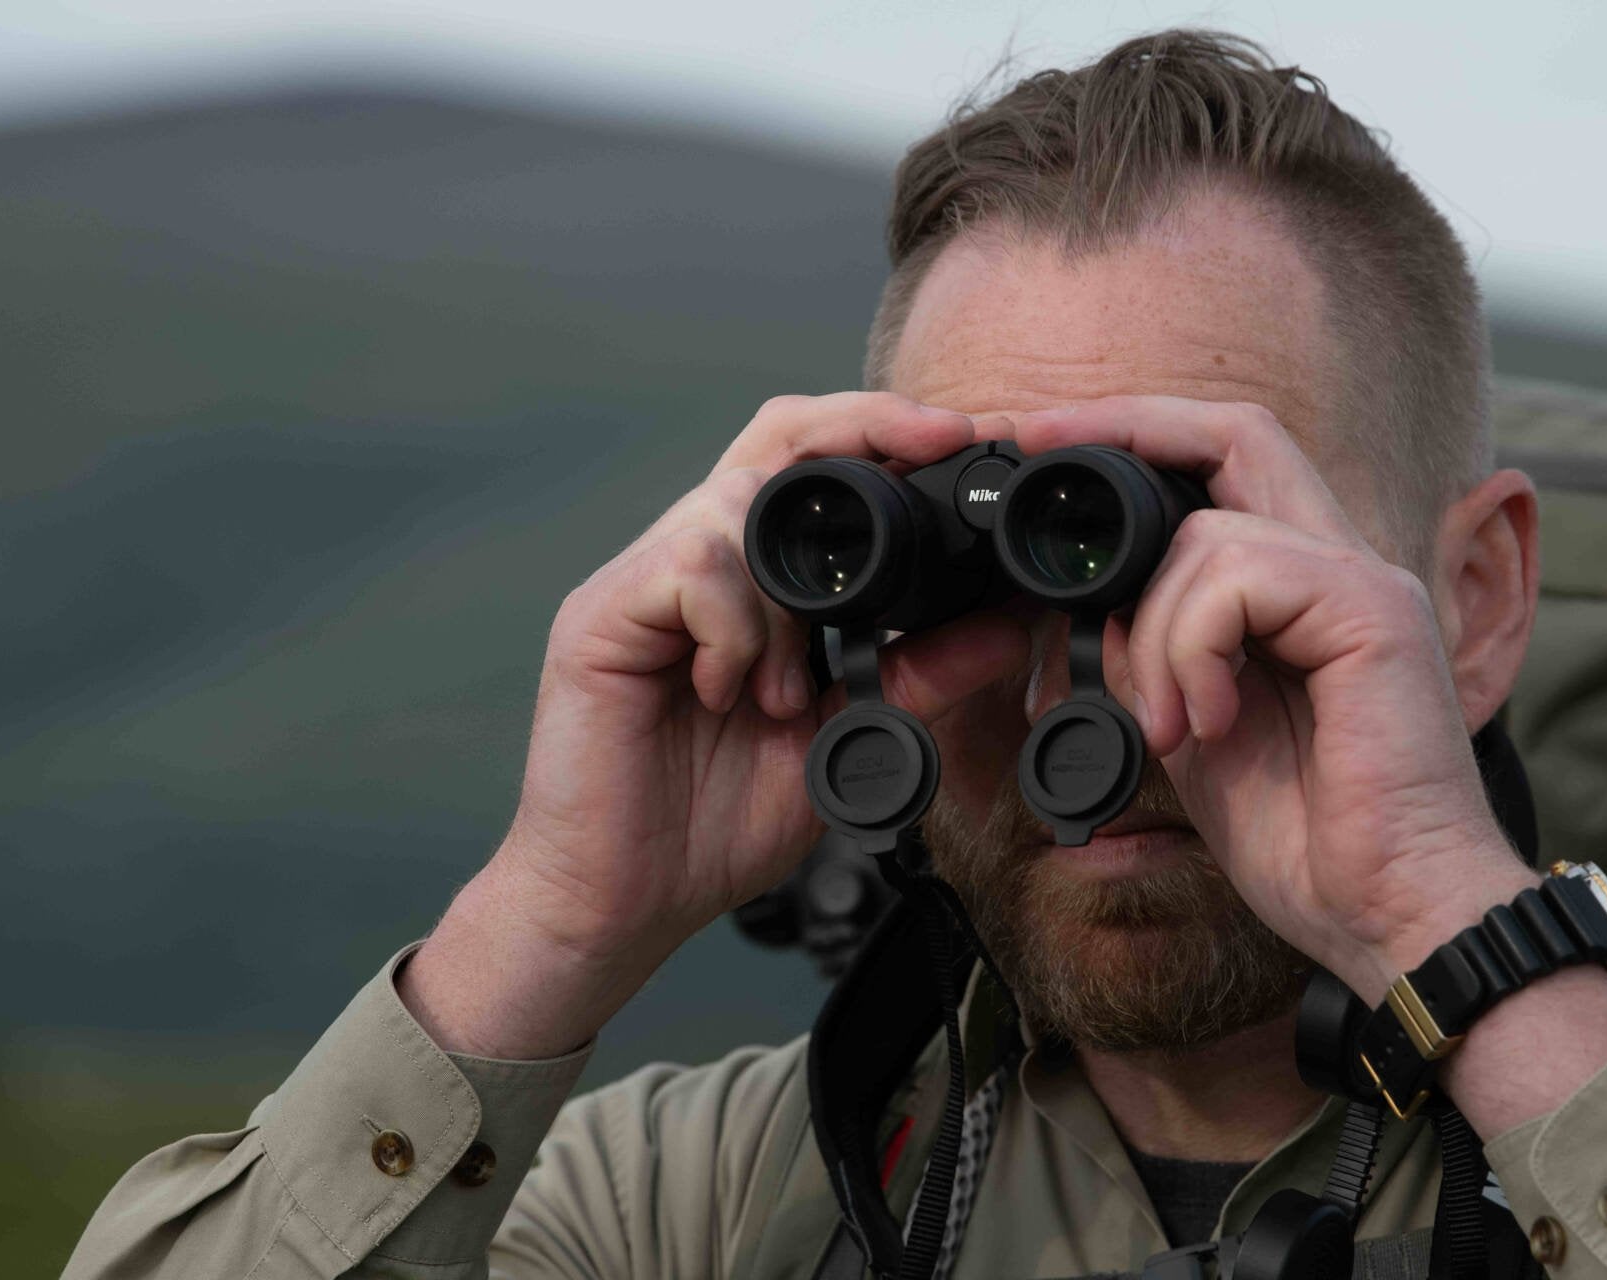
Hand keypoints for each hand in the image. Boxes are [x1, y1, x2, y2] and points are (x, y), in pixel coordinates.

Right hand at [404, 393, 1029, 1056]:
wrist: (622, 905)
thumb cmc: (714, 825)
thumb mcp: (844, 743)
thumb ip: (913, 680)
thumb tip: (1008, 628)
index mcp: (751, 581)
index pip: (815, 462)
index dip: (891, 432)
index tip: (975, 438)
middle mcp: (692, 558)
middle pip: (777, 433)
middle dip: (865, 425)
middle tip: (939, 443)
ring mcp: (641, 582)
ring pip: (739, 504)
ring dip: (791, 602)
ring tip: (783, 697)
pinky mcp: (598, 617)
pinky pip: (691, 566)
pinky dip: (737, 630)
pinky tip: (732, 697)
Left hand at [1011, 396, 1537, 1002]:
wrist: (1395, 916)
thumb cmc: (1314, 842)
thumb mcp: (1200, 732)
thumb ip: (1161, 658)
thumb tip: (1102, 611)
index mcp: (1305, 591)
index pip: (1229, 463)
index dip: (1140, 435)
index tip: (1045, 444)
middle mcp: (1343, 566)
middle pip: (1238, 433)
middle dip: (1127, 425)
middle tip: (1039, 443)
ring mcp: (1364, 584)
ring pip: (1210, 533)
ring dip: (1155, 633)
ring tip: (1174, 725)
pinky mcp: (1374, 614)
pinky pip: (1240, 578)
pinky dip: (1192, 649)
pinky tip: (1209, 724)